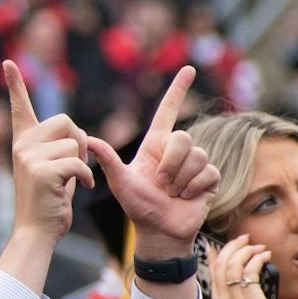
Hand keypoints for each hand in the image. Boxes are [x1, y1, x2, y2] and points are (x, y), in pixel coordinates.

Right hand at [4, 60, 94, 246]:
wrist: (36, 232)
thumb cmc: (49, 203)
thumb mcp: (53, 170)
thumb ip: (61, 149)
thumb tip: (79, 136)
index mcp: (23, 143)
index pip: (20, 108)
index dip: (15, 84)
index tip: (8, 63)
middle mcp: (22, 145)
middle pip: (67, 122)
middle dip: (79, 142)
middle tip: (74, 166)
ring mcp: (29, 157)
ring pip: (76, 143)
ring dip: (83, 163)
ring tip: (73, 182)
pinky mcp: (41, 171)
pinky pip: (78, 163)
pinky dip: (86, 178)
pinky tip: (80, 190)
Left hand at [88, 66, 219, 257]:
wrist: (158, 230)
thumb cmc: (137, 205)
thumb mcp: (120, 182)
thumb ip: (107, 160)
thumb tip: (87, 139)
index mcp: (155, 145)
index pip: (167, 111)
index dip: (177, 90)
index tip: (188, 68)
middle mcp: (177, 150)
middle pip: (183, 138)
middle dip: (170, 162)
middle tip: (161, 182)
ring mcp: (195, 164)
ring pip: (197, 156)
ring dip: (180, 179)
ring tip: (171, 192)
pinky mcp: (210, 178)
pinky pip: (208, 173)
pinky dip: (193, 187)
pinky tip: (186, 197)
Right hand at [208, 234, 286, 298]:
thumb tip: (243, 293)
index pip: (212, 275)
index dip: (214, 257)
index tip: (217, 246)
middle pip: (220, 265)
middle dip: (231, 247)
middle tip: (242, 239)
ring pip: (233, 264)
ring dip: (245, 250)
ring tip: (256, 245)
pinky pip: (249, 270)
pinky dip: (256, 258)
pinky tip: (264, 256)